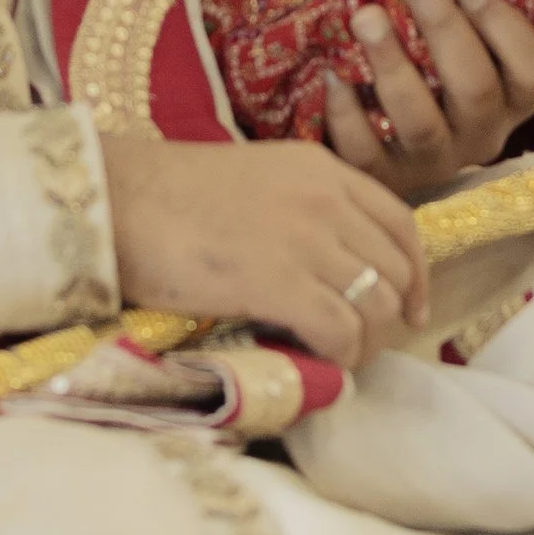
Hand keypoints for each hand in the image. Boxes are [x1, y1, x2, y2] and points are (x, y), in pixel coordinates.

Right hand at [97, 130, 424, 369]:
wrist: (119, 199)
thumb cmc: (172, 195)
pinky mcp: (279, 281)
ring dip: (366, 342)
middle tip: (365, 345)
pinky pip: (340, 330)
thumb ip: (304, 210)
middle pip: (394, 269)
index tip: (410, 307)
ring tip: (339, 359)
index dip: (414, 273)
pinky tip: (318, 364)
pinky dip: (340, 357)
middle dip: (390, 315)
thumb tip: (332, 267)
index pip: (400, 224)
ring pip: (375, 304)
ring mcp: (306, 239)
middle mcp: (327, 199)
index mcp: (323, 170)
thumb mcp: (259, 181)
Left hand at [321, 0, 533, 198]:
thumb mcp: (460, 41)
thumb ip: (461, 8)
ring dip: (392, 63)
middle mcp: (483, 134)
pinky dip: (347, 113)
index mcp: (512, 97)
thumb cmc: (428, 66)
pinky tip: (331, 73)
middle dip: (441, 27)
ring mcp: (435, 162)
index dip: (507, 29)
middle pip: (474, 88)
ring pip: (420, 121)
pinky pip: (367, 152)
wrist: (381, 141)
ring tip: (364, 15)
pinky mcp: (386, 181)